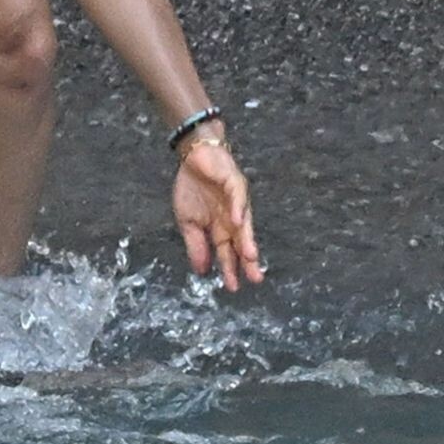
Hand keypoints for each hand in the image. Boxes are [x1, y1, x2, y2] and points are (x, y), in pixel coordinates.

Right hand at [172, 143, 263, 291]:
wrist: (193, 156)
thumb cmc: (192, 187)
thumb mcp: (188, 221)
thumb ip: (196, 244)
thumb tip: (201, 271)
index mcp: (220, 228)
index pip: (227, 252)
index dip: (230, 268)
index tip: (233, 287)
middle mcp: (232, 218)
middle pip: (242, 242)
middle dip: (248, 260)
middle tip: (255, 278)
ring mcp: (235, 201)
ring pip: (245, 223)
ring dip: (247, 238)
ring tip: (250, 255)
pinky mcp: (234, 183)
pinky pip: (237, 197)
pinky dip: (238, 208)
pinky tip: (236, 221)